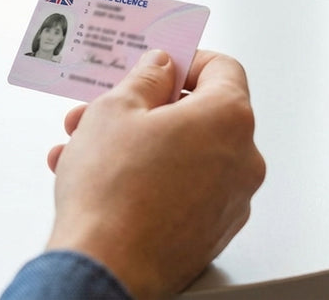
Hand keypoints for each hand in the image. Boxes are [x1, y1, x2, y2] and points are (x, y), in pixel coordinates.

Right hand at [45, 49, 264, 299]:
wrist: (107, 268)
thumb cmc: (113, 193)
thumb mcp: (115, 110)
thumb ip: (145, 78)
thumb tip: (159, 67)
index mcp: (229, 119)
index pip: (222, 68)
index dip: (184, 59)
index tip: (156, 64)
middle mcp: (242, 160)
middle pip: (198, 114)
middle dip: (146, 108)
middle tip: (106, 108)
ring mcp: (230, 202)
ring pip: (184, 154)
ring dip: (137, 144)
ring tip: (86, 148)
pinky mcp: (211, 233)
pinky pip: (181, 189)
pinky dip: (148, 178)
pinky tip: (102, 180)